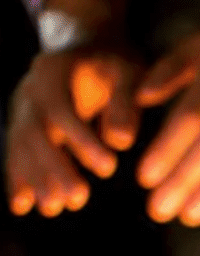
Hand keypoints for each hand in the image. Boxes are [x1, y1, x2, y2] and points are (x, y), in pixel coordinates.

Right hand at [7, 47, 140, 216]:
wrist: (85, 46)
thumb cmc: (113, 63)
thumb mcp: (127, 72)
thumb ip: (125, 103)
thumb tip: (121, 141)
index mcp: (54, 73)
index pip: (63, 109)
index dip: (82, 140)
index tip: (109, 168)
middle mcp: (31, 91)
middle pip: (36, 132)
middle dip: (55, 168)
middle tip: (78, 199)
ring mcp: (23, 110)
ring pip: (23, 147)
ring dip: (36, 179)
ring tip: (54, 209)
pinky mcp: (23, 127)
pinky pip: (16, 154)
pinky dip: (17, 180)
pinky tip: (22, 207)